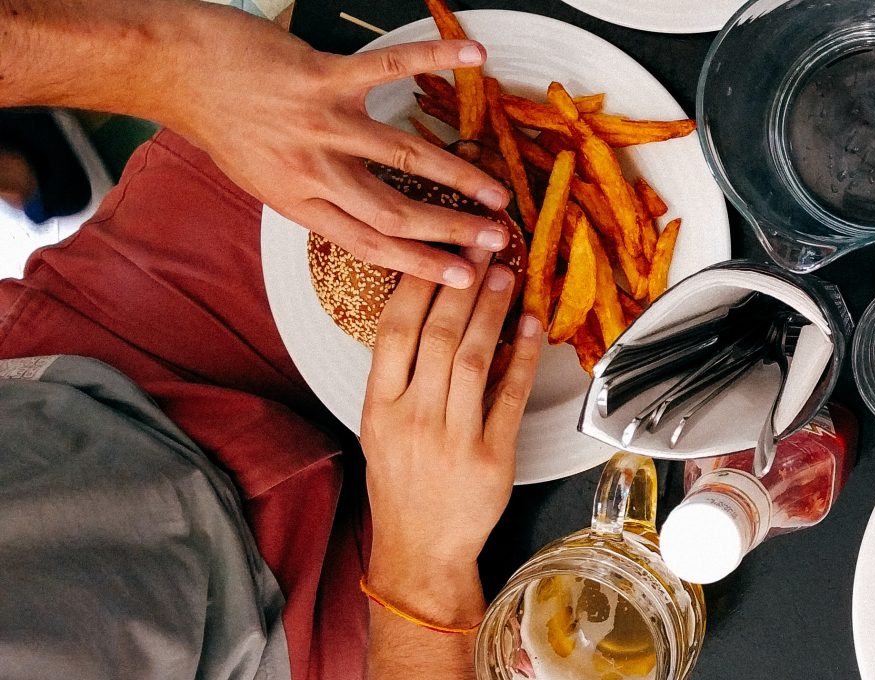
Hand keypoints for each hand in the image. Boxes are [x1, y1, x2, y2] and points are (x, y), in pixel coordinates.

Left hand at [156, 9, 509, 287]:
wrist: (175, 69)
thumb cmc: (220, 120)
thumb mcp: (261, 177)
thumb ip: (312, 194)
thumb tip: (362, 212)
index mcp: (297, 202)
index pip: (369, 244)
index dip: (421, 265)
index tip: (463, 279)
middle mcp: (312, 169)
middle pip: (395, 212)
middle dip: (452, 230)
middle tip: (497, 240)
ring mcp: (319, 123)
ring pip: (402, 157)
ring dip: (458, 175)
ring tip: (497, 191)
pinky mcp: (321, 77)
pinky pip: (388, 68)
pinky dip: (435, 58)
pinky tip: (474, 56)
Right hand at [360, 262, 540, 569]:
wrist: (421, 548)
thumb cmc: (402, 484)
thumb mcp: (381, 428)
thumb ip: (401, 377)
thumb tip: (433, 314)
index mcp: (379, 408)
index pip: (394, 331)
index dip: (419, 284)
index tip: (438, 250)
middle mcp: (413, 419)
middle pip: (438, 336)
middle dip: (462, 284)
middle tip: (482, 246)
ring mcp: (453, 438)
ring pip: (474, 359)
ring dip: (493, 311)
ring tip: (506, 276)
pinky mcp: (492, 457)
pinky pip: (510, 396)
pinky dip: (523, 358)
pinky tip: (532, 327)